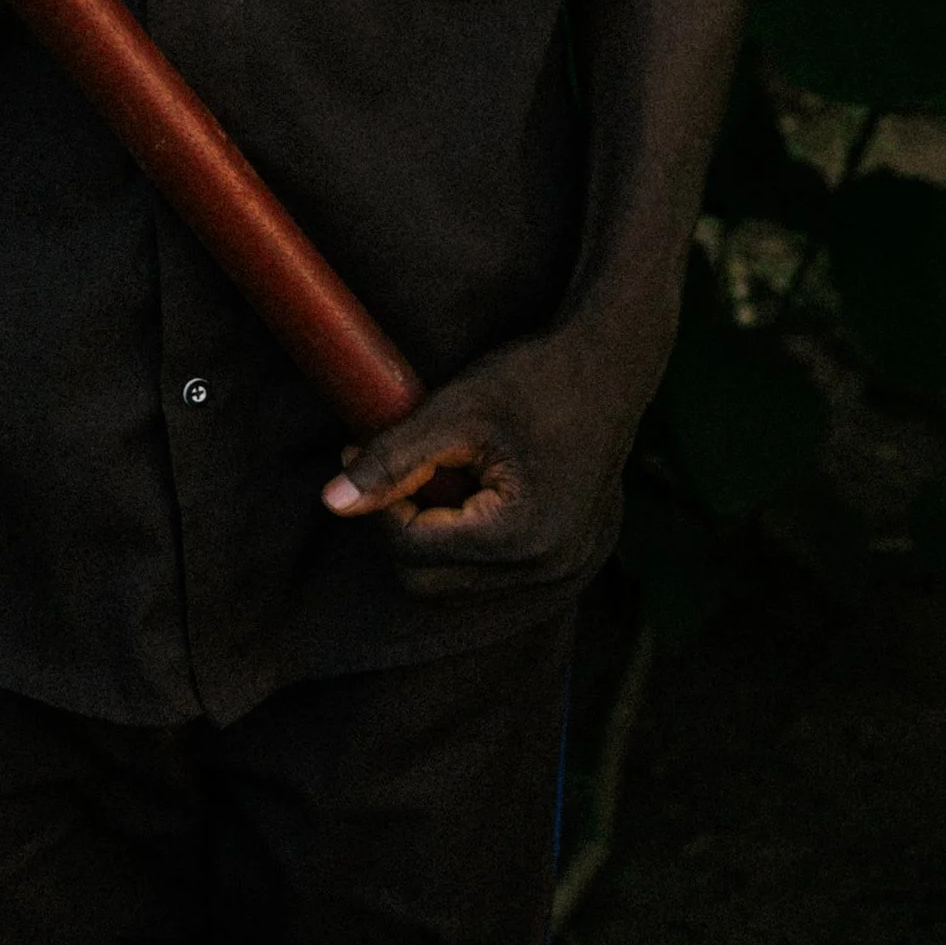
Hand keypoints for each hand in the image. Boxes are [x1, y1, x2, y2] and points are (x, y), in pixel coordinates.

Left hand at [320, 325, 630, 596]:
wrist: (613, 362)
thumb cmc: (534, 377)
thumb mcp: (454, 410)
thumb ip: (392, 460)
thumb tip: (331, 504)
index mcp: (521, 536)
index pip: (411, 550)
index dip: (378, 504)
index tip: (367, 454)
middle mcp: (549, 567)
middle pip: (430, 582)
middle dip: (404, 527)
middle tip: (401, 469)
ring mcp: (566, 568)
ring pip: (459, 582)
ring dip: (436, 536)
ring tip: (442, 472)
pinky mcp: (572, 556)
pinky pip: (495, 572)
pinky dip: (470, 538)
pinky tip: (475, 487)